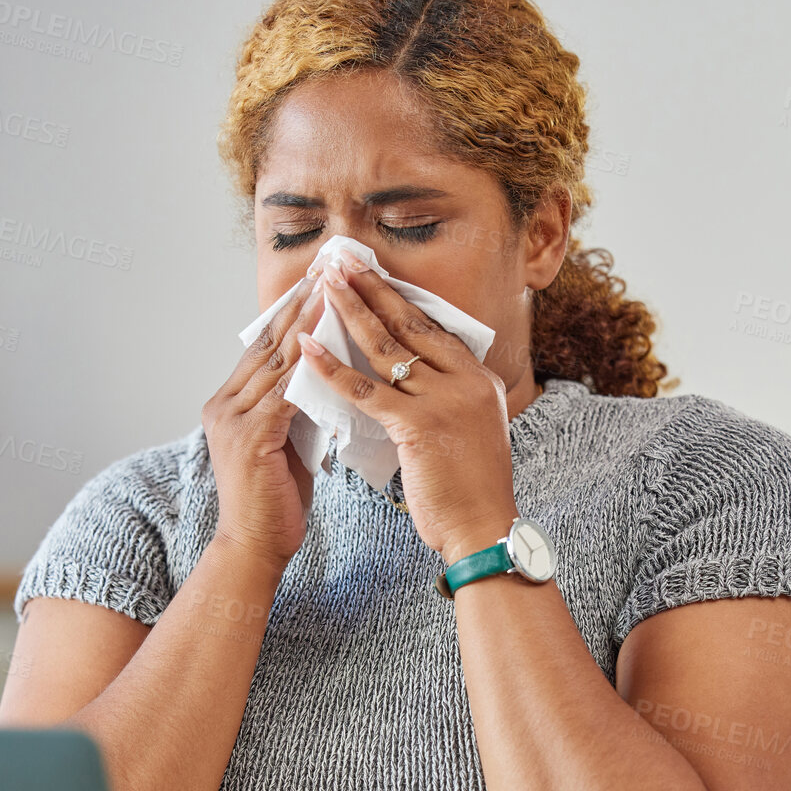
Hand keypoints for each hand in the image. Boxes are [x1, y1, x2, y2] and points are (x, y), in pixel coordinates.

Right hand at [201, 272, 327, 575]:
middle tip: (327, 268)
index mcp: (229, 404)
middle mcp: (223, 405)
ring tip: (332, 289)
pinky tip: (329, 341)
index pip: (264, 347)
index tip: (319, 280)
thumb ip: (294, 408)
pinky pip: (283, 392)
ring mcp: (231, 420)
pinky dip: (307, 364)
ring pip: (275, 360)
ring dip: (306, 322)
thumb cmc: (275, 502)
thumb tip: (325, 378)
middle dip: (298, 303)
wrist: (254, 548)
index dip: (291, 311)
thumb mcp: (285, 443)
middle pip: (267, 342)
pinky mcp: (248, 438)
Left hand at [294, 258, 519, 563]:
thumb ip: (444, 400)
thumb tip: (410, 381)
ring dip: (350, 311)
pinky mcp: (419, 424)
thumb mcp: (467, 432)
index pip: (432, 328)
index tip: (370, 275)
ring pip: (387, 347)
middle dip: (372, 289)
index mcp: (478, 380)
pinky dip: (332, 368)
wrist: (483, 528)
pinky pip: (366, 390)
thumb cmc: (469, 490)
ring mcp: (445, 400)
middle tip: (341, 261)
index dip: (397, 299)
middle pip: (410, 324)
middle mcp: (466, 381)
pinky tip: (307, 349)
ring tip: (323, 284)